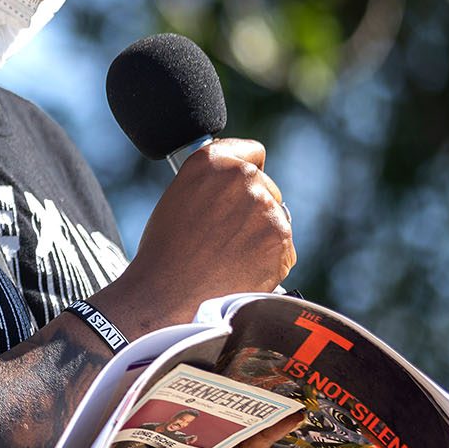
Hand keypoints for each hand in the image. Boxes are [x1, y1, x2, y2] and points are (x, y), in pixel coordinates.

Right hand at [120, 138, 295, 329]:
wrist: (167, 295)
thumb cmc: (165, 251)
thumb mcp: (178, 197)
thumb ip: (211, 182)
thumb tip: (236, 182)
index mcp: (212, 161)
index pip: (251, 152)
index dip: (246, 171)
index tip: (238, 189)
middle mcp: (242, 177)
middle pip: (265, 187)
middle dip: (252, 208)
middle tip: (224, 235)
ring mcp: (265, 207)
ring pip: (275, 219)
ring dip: (260, 235)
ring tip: (228, 256)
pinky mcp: (280, 239)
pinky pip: (282, 247)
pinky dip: (268, 260)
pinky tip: (240, 270)